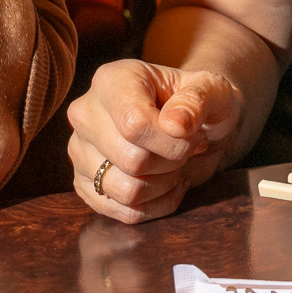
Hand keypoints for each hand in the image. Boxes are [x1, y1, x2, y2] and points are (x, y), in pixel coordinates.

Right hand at [69, 59, 242, 224]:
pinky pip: (122, 211)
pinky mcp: (84, 183)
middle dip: (172, 161)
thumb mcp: (212, 90)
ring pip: (124, 190)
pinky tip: (170, 186)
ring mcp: (79, 151)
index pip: (134, 124)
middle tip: (188, 149)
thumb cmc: (198, 102)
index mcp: (112, 81)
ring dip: (164, 184)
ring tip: (176, 165)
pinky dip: (156, 206)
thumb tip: (175, 124)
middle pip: (130, 160)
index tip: (196, 137)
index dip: (172, 142)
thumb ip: (198, 100)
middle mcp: (85, 114)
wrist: (190, 122)